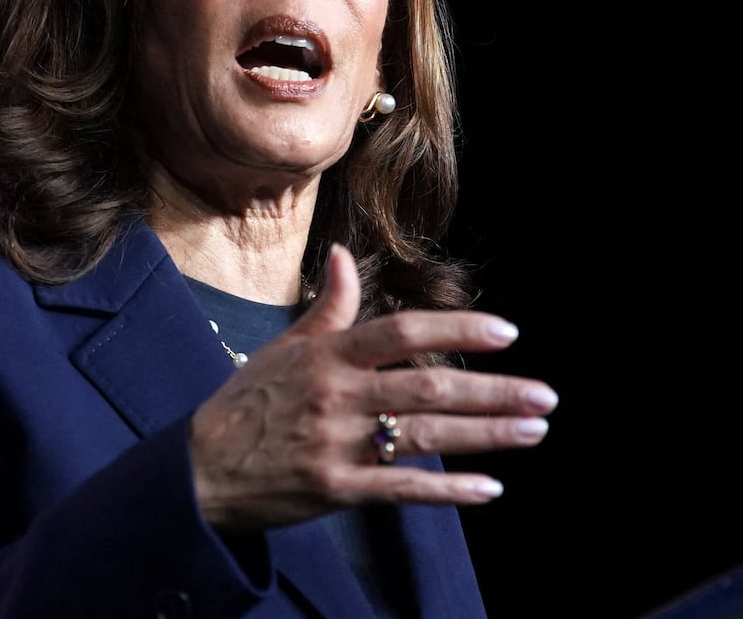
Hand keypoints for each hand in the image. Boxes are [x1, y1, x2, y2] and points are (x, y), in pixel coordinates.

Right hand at [186, 243, 556, 530]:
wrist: (198, 470)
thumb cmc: (248, 403)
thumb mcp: (284, 347)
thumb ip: (328, 306)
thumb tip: (341, 253)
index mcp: (329, 356)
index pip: (403, 333)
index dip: (457, 330)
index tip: (507, 333)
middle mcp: (338, 396)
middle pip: (429, 389)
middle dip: (494, 392)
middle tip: (544, 396)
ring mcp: (337, 445)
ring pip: (424, 437)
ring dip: (487, 435)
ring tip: (533, 430)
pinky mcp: (336, 490)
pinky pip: (402, 490)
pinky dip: (447, 489)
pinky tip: (490, 487)